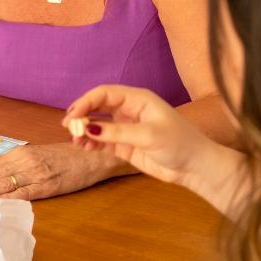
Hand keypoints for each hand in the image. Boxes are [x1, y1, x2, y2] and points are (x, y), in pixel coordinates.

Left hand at [0, 140, 122, 201]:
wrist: (95, 155)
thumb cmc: (69, 156)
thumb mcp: (41, 154)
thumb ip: (22, 163)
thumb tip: (2, 175)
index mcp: (23, 152)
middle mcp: (26, 160)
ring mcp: (36, 173)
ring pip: (3, 184)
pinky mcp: (46, 186)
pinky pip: (21, 195)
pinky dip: (4, 201)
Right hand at [63, 84, 210, 187]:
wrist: (193, 166)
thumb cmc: (178, 143)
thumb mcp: (147, 135)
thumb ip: (117, 132)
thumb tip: (88, 130)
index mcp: (138, 99)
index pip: (105, 94)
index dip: (86, 102)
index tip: (72, 116)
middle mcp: (129, 110)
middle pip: (98, 106)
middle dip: (81, 114)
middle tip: (67, 128)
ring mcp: (126, 128)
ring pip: (97, 124)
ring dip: (84, 131)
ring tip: (75, 142)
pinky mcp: (125, 145)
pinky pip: (102, 140)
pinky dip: (92, 143)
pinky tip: (85, 148)